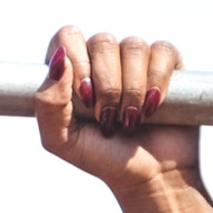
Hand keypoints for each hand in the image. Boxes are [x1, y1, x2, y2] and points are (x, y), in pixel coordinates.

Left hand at [34, 26, 198, 193]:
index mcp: (72, 70)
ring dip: (132, 91)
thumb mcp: (60, 140)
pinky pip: (162, 51)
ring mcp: (134, 58)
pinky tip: (153, 108)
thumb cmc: (101, 157)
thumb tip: (60, 61)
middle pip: (102, 41)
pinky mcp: (165, 62)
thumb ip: (47, 103)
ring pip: (133, 47)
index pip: (67, 36)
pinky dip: (157, 82)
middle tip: (108, 118)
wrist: (147, 176)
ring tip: (131, 120)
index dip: (77, 61)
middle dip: (107, 86)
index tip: (84, 98)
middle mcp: (101, 58)